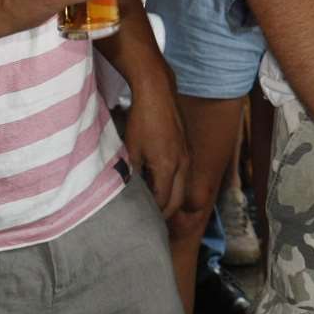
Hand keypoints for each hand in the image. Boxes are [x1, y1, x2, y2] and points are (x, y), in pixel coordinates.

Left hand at [122, 69, 188, 218]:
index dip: (151, 215)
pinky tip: (157, 183)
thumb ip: (131, 175)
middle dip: (164, 213)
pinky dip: (173, 185)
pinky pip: (183, 175)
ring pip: (182, 188)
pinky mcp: (185, 148)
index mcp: (168, 167)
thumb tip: (127, 194)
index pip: (163, 203)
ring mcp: (186, 155)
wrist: (158, 93)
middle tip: (147, 220)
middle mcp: (183, 164)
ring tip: (151, 204)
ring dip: (169, 199)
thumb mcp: (131, 150)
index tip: (138, 221)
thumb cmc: (142, 121)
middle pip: (177, 200)